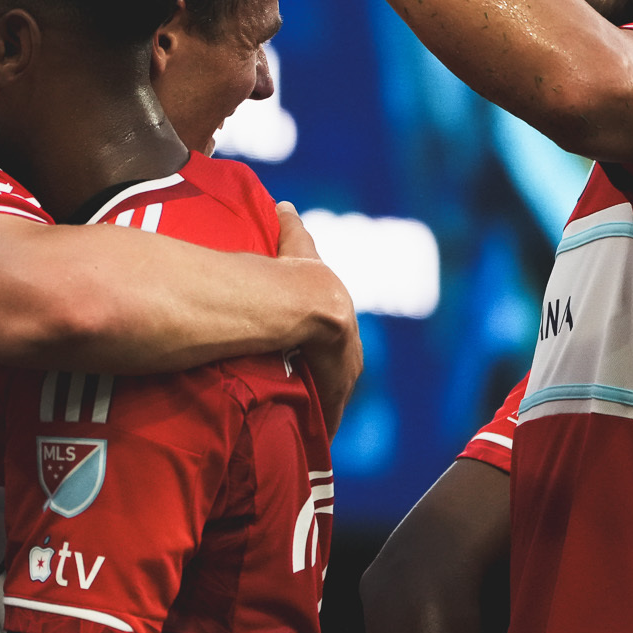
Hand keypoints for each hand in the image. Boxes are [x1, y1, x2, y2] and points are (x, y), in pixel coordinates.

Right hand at [277, 203, 362, 433]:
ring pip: (334, 387)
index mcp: (337, 308)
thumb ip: (291, 228)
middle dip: (328, 377)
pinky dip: (322, 415)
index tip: (312, 355)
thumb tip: (285, 204)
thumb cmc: (292, 272)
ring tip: (305, 418)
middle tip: (307, 394)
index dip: (323, 344)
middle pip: (338, 364)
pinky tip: (309, 429)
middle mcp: (348, 336)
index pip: (335, 330)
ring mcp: (345, 362)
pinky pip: (329, 404)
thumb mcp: (293, 246)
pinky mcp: (338, 382)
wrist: (301, 299)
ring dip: (324, 400)